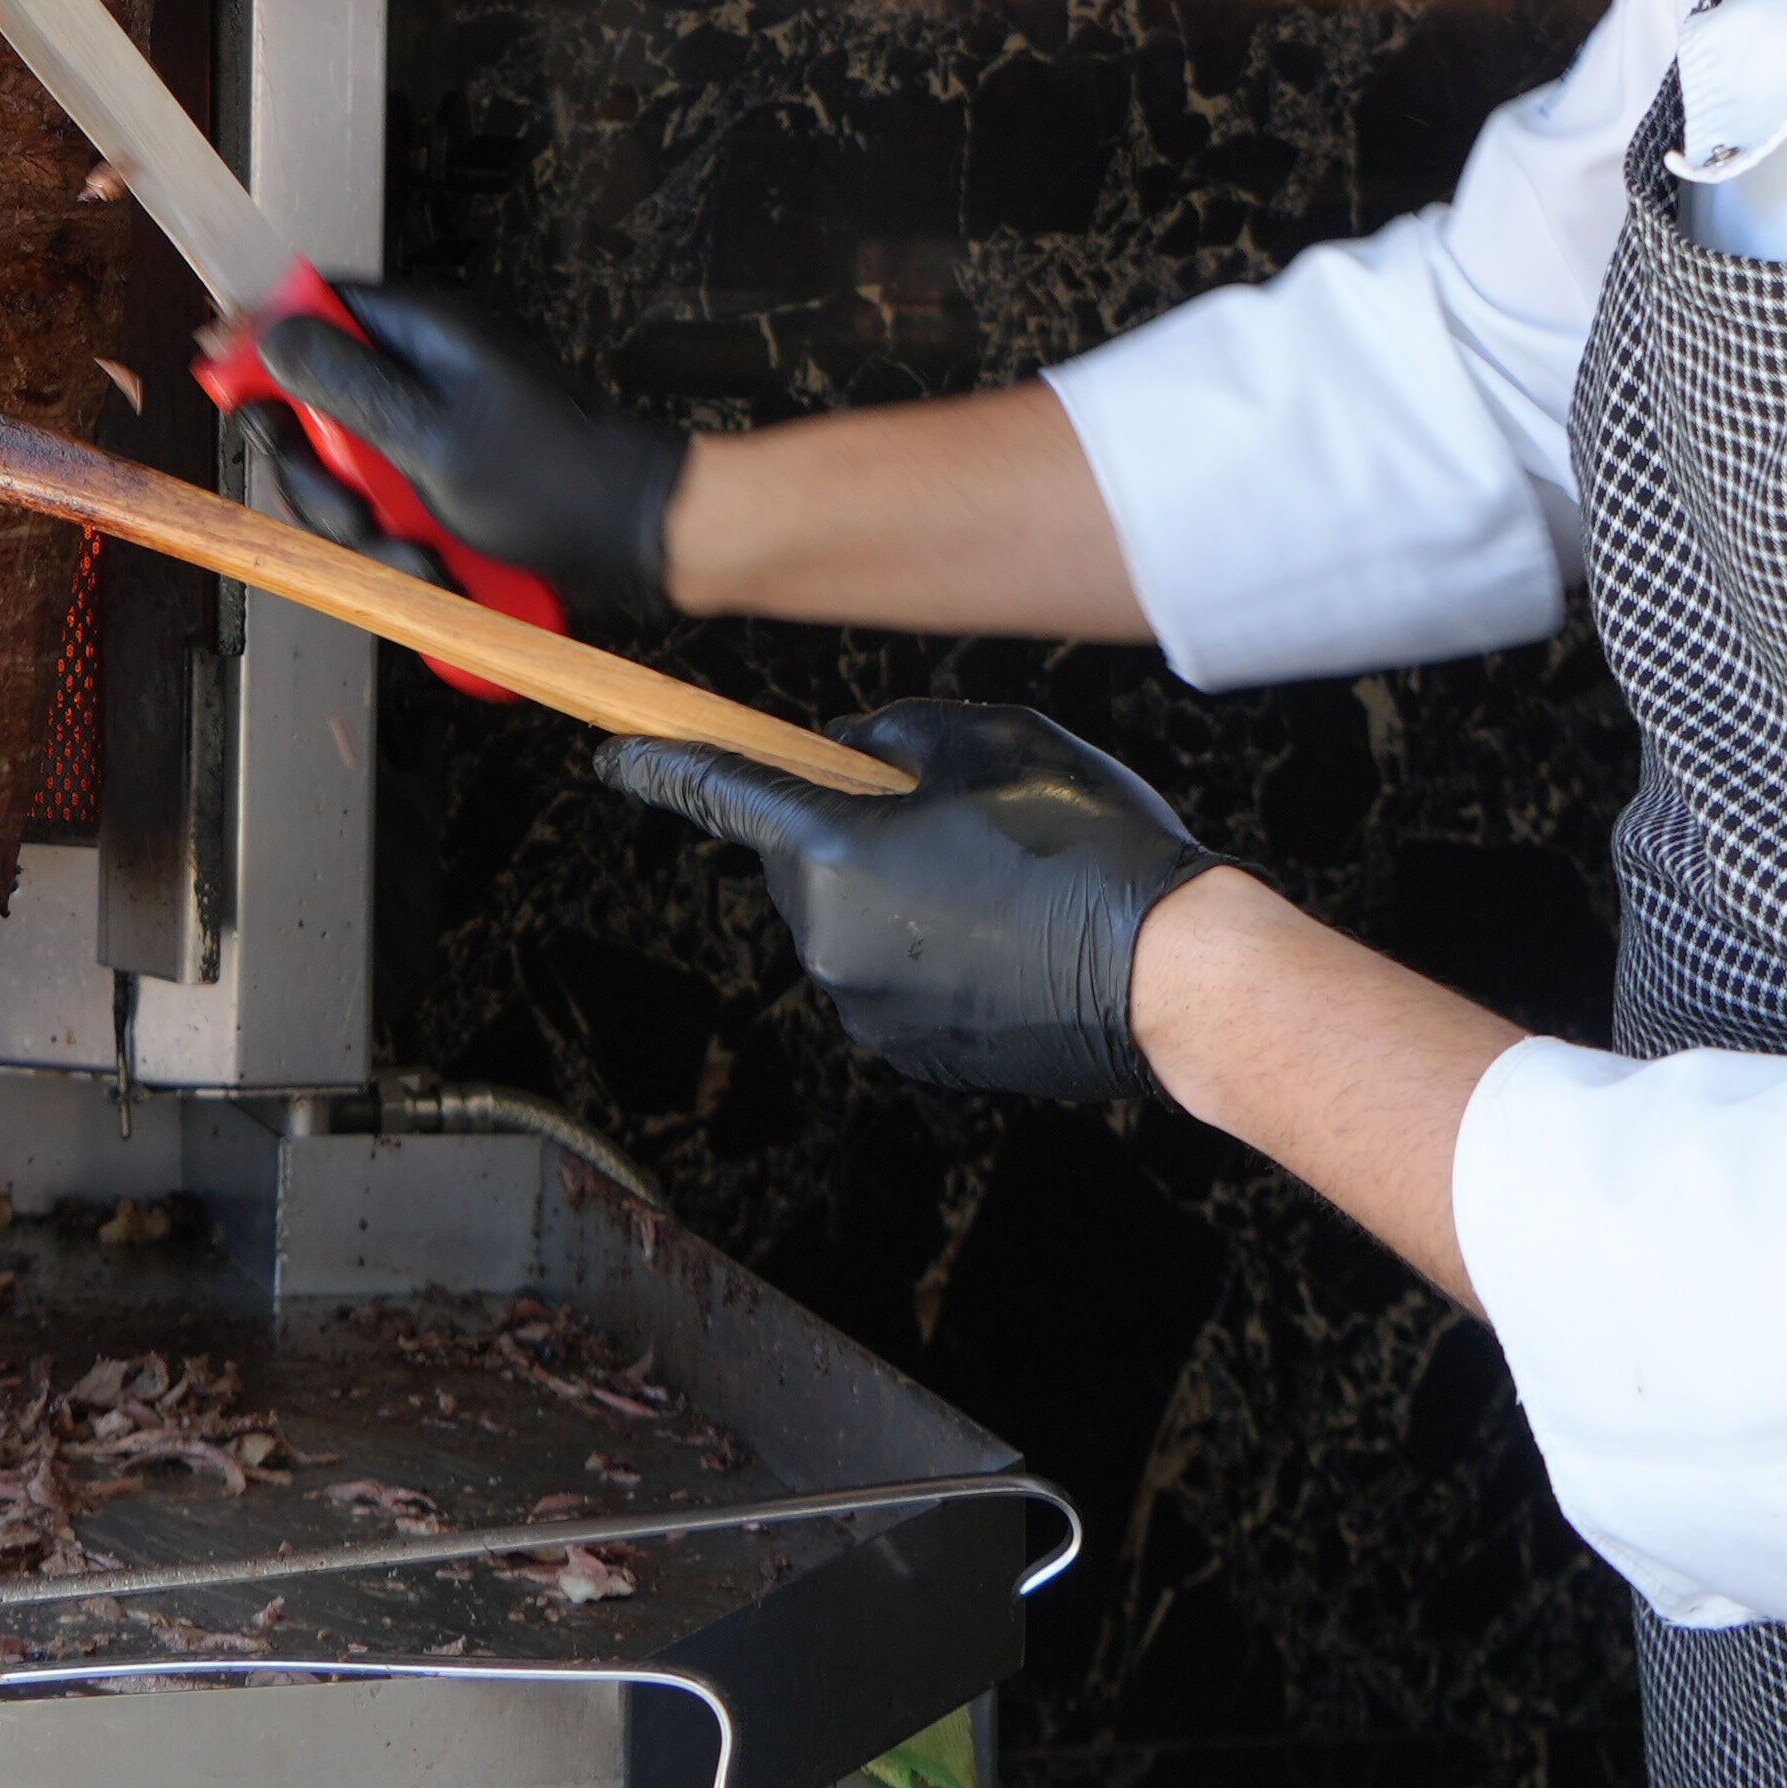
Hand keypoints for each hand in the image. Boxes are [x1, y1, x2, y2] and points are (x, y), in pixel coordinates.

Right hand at [238, 283, 688, 619]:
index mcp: (420, 334)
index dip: (261, 344)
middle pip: (312, 412)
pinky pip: (382, 514)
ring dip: (368, 530)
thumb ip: (345, 387)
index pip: (312, 310)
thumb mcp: (433, 436)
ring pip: (343, 477)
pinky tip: (439, 568)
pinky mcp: (437, 482)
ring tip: (421, 557)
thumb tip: (269, 331)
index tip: (224, 381)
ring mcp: (426, 431)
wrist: (635, 541)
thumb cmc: (557, 480)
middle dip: (326, 479)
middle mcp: (417, 375)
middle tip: (360, 512)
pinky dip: (401, 550)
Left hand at [597, 699, 1231, 1100]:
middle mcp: (829, 940)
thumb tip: (856, 752)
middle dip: (849, 831)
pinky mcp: (910, 1053)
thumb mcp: (991, 740)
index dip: (660, 765)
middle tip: (946, 817)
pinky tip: (1007, 941)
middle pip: (802, 861)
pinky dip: (927, 956)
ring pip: (850, 924)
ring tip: (1002, 886)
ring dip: (895, 896)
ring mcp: (867, 1008)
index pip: (721, 791)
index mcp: (836, 852)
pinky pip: (891, 982)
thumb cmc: (1087, 848)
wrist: (1173, 976)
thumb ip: (896, 734)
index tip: (614, 751)